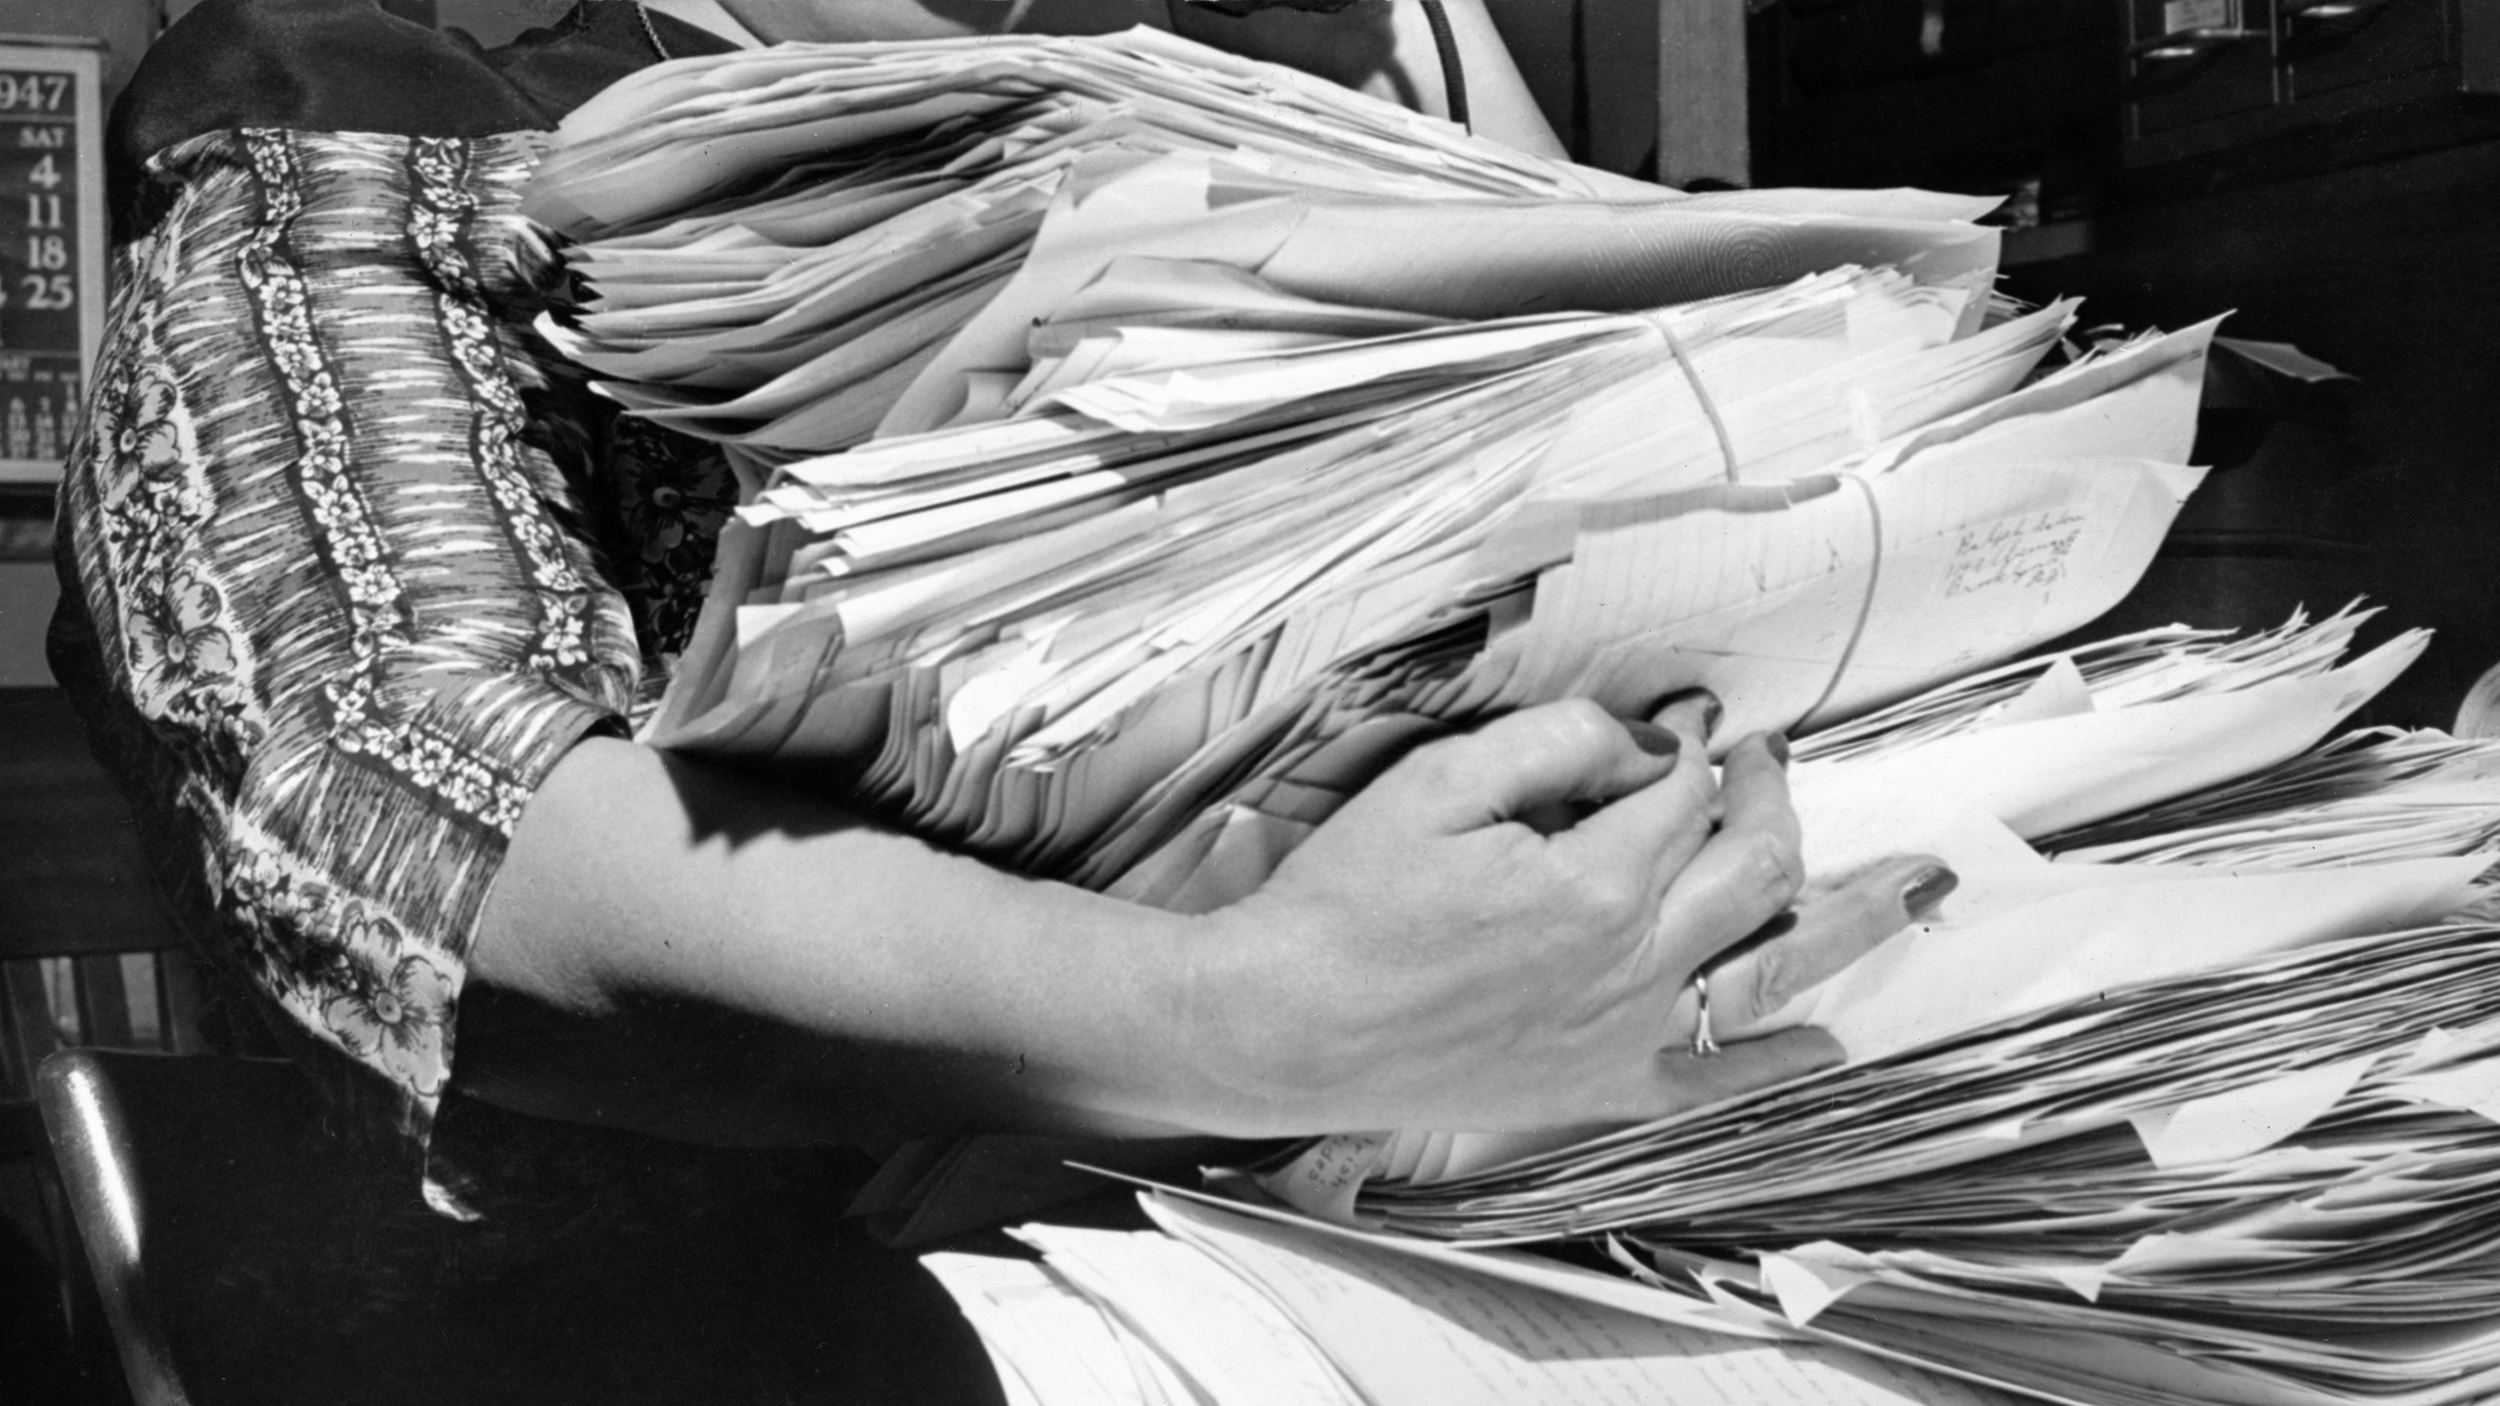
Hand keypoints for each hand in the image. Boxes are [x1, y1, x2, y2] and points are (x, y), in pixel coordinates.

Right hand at [1190, 697, 1951, 1135]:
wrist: (1284, 1024)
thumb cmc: (1343, 905)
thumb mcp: (1438, 784)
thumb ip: (1555, 746)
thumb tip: (1646, 742)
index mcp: (1596, 883)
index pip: (1684, 790)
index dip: (1694, 743)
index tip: (1689, 720)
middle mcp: (1632, 963)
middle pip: (1755, 866)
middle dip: (1772, 800)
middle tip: (1764, 765)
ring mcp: (1623, 1033)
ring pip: (1770, 965)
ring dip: (1846, 917)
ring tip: (1913, 881)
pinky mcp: (1596, 1086)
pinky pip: (1712, 1083)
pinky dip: (1779, 1064)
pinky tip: (1830, 1044)